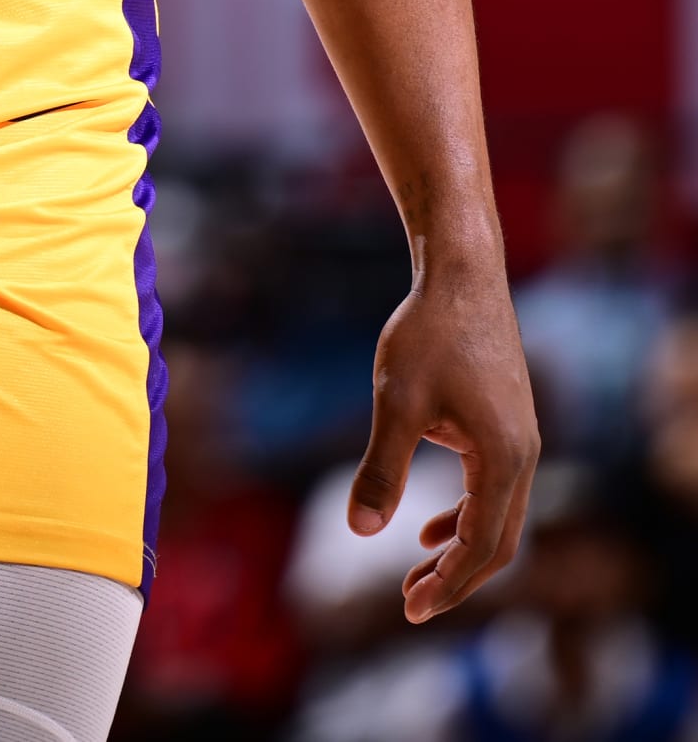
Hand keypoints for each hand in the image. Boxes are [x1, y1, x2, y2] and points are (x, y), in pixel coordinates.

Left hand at [348, 265, 538, 622]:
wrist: (462, 274)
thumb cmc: (429, 332)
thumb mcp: (397, 402)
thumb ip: (381, 468)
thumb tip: (360, 529)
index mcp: (504, 459)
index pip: (482, 545)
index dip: (449, 585)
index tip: (412, 610)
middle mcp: (523, 456)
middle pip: (499, 543)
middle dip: (456, 579)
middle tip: (410, 604)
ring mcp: (520, 439)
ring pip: (498, 518)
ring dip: (459, 549)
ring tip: (416, 575)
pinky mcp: (507, 424)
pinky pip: (493, 490)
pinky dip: (463, 515)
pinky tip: (428, 526)